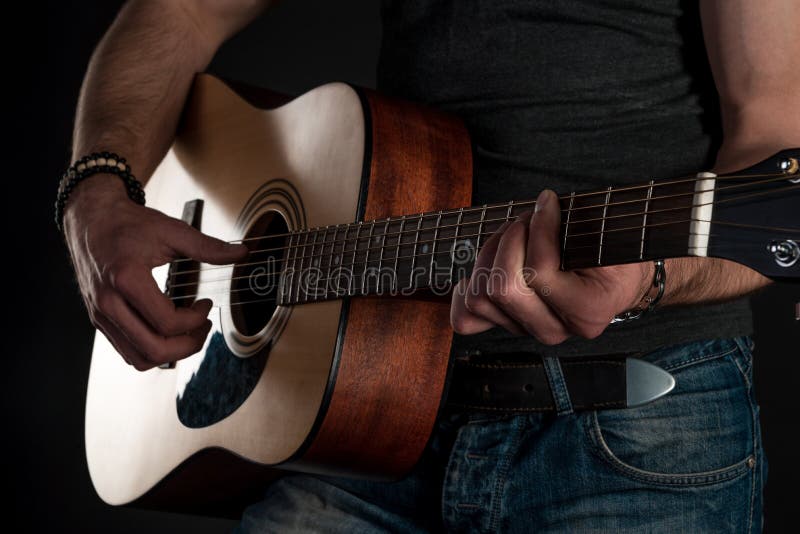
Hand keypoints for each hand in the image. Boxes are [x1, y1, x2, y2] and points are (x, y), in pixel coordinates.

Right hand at [63, 175, 247, 369]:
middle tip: (204, 328)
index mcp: (126, 279)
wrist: (91, 218)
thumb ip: (208, 247)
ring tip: (188, 333)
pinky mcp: (98, 319)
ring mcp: (100, 314)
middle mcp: (108, 302)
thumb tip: (243, 253)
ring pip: (138, 358)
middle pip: (153, 349)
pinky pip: (127, 350)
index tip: (206, 303)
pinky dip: (152, 349)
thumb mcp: (172, 230)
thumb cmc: (129, 223)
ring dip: (170, 353)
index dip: (196, 320)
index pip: (167, 322)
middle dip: (188, 345)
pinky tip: (167, 330)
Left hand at [450, 190, 652, 344]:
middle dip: (509, 241)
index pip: (540, 272)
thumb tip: (543, 205)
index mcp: (587, 311)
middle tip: (526, 220)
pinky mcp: (506, 326)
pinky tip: (483, 269)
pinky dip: (466, 290)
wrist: (612, 281)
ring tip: (512, 235)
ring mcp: (527, 330)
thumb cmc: (609, 252)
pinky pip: (465, 318)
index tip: (547, 202)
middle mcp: (555, 330)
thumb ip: (581, 226)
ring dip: (490, 255)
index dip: (539, 227)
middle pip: (503, 288)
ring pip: (481, 296)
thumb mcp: (608, 236)